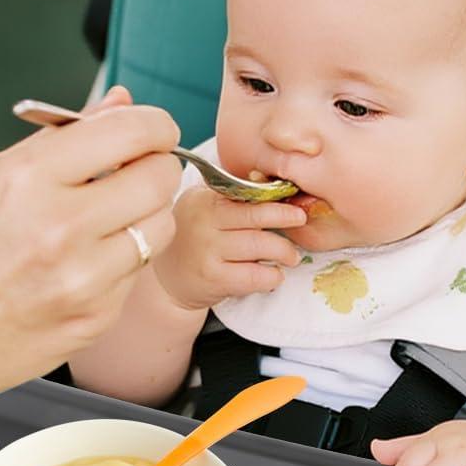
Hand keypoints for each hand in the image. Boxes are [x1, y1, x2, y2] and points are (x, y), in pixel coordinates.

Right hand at [0, 87, 182, 417]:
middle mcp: (60, 226)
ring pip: (161, 226)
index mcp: (28, 178)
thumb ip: (64, 138)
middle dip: (157, 167)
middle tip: (138, 172)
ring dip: (146, 215)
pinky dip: (123, 261)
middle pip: (160, 177)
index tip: (155, 130)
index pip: (132, 131)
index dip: (156, 125)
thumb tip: (122, 102)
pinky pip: (138, 272)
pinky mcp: (97, 317)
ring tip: (109, 220)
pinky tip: (85, 264)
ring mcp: (83, 277)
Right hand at [152, 187, 307, 310]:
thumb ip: (232, 199)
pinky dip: (272, 276)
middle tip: (300, 220)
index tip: (293, 200)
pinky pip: (254, 275)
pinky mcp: (214, 278)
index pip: (246, 194)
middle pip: (256, 216)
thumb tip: (275, 187)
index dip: (273, 198)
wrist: (165, 278)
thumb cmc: (192, 238)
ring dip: (284, 251)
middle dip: (285, 217)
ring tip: (291, 256)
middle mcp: (204, 222)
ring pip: (260, 246)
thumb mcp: (204, 209)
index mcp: (205, 200)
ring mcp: (208, 250)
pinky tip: (274, 275)